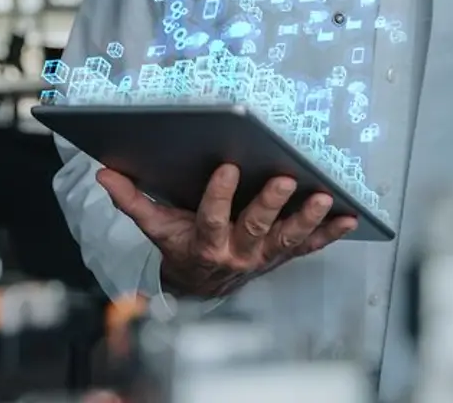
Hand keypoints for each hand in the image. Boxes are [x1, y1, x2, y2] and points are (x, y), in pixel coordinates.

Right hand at [97, 163, 357, 298]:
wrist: (202, 286)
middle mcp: (238, 251)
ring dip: (308, 218)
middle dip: (271, 203)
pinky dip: (330, 233)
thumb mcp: (155, 227)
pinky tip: (348, 216)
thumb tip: (103, 173)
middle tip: (286, 179)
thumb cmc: (181, 247)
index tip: (227, 167)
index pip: (211, 218)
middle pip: (256, 227)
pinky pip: (310, 246)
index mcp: (205, 242)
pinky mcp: (283, 255)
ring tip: (324, 197)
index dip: (219, 195)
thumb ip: (132, 200)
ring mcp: (265, 256)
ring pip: (289, 238)